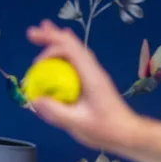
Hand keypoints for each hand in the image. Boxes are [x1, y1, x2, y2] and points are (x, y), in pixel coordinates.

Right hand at [25, 20, 145, 150]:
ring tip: (45, 28)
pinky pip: (78, 60)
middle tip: (32, 32)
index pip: (70, 51)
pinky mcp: (94, 81)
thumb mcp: (79, 124)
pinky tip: (60, 51)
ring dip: (59, 40)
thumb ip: (56, 112)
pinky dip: (66, 52)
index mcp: (91, 77)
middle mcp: (93, 71)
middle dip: (51, 36)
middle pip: (72, 45)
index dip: (51, 51)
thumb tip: (34, 100)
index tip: (36, 66)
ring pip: (76, 50)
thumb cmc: (106, 129)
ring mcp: (95, 75)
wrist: (128, 133)